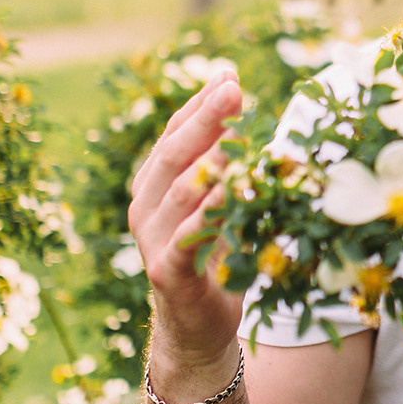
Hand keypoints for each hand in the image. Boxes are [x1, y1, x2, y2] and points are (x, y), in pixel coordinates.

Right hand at [128, 73, 245, 390]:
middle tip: (232, 88)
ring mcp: (152, 239)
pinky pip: (188, 235)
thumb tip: (257, 120)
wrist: (200, 329)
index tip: (228, 74)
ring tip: (237, 130)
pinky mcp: (167, 271)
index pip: (175, 134)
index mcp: (155, 186)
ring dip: (210, 158)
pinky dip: (208, 211)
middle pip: (174, 153)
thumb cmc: (216, 260)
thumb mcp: (223, 207)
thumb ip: (229, 169)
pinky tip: (230, 190)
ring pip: (180, 190)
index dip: (200, 104)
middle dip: (204, 118)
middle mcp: (145, 207)